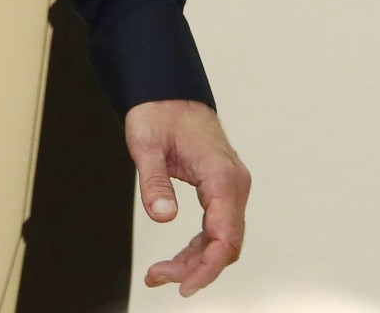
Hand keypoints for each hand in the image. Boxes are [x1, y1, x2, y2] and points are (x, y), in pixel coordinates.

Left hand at [128, 98, 249, 295]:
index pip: (224, 236)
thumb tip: (163, 216)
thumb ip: (154, 180)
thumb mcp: (146, 143)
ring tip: (161, 274)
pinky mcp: (221, 189)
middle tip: (159, 278)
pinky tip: (178, 259)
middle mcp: (233, 184)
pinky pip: (217, 226)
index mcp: (221, 176)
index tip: (184, 285)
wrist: (168, 93)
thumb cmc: (159, 113)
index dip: (207, 267)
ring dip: (196, 260)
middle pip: (226, 244)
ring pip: (223, 239)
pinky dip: (200, 246)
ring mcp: (230, 187)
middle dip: (196, 268)